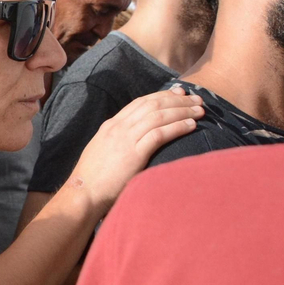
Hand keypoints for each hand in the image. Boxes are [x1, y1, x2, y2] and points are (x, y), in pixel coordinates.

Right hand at [65, 87, 204, 214]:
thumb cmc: (94, 178)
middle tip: (196, 98)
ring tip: (200, 111)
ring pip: (158, 116)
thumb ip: (118, 141)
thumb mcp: (103, 151)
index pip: (140, 102)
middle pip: (152, 105)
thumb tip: (135, 140)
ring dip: (182, 111)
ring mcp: (125, 139)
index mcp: (111, 125)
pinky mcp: (134, 153)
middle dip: (177, 99)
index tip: (178, 93)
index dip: (162, 95)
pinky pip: (159, 134)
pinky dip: (177, 127)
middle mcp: (119, 127)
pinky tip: (191, 125)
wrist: (84, 191)